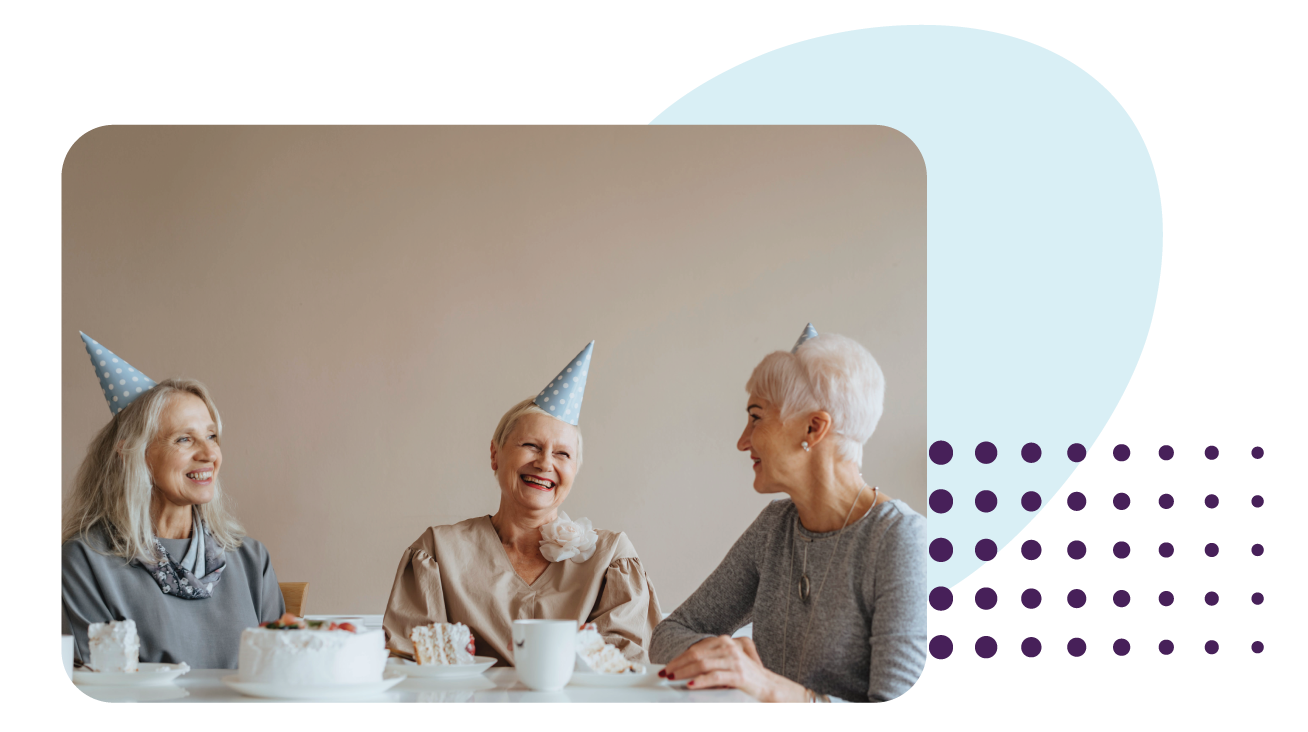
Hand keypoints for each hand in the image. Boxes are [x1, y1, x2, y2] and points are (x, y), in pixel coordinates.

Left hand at [659, 635, 806, 702]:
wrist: (768, 686)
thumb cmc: (746, 675)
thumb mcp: (727, 662)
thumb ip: (710, 659)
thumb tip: (685, 666)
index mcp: (724, 641)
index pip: (695, 648)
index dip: (679, 658)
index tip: (668, 667)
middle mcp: (729, 647)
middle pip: (696, 654)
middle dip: (678, 665)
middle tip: (666, 674)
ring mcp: (733, 660)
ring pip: (702, 664)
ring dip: (685, 672)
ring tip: (674, 678)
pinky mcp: (738, 675)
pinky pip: (714, 677)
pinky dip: (701, 681)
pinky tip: (691, 685)